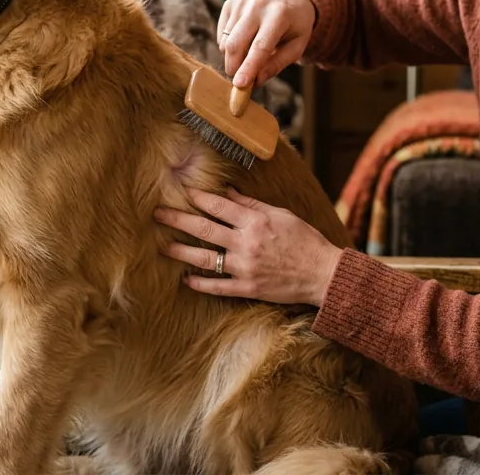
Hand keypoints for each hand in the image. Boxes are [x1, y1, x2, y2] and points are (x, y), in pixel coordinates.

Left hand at [154, 187, 342, 306]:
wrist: (322, 273)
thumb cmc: (304, 240)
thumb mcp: (280, 215)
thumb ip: (251, 205)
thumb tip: (227, 192)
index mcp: (255, 221)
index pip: (218, 206)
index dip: (197, 197)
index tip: (181, 191)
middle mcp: (246, 243)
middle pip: (204, 229)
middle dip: (178, 220)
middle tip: (157, 214)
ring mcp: (245, 267)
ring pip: (205, 259)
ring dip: (181, 252)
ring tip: (163, 246)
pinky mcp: (248, 288)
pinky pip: (218, 286)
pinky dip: (200, 283)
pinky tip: (186, 278)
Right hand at [218, 0, 316, 88]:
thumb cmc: (295, 27)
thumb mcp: (296, 47)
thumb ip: (277, 64)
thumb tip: (256, 81)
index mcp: (279, 15)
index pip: (260, 46)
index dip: (249, 67)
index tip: (239, 84)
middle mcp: (258, 5)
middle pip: (236, 44)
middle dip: (234, 67)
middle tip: (241, 80)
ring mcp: (242, 3)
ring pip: (225, 41)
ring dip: (233, 57)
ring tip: (249, 55)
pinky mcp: (230, 4)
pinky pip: (221, 34)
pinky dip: (229, 45)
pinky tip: (244, 41)